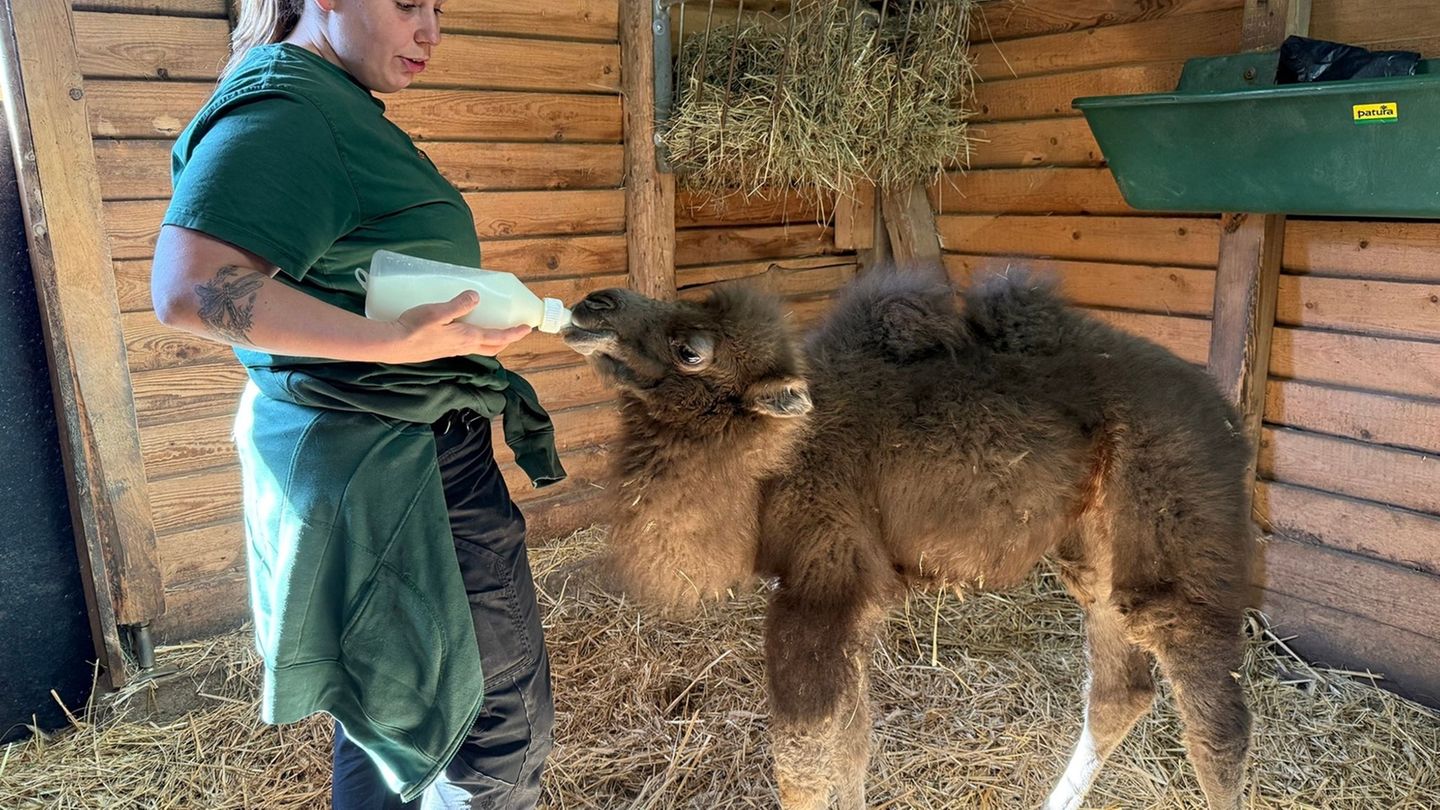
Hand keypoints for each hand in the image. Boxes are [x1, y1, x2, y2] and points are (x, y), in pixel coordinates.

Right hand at [382, 291, 532, 361]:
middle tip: (514, 330)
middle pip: (492, 346)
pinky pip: (467, 346)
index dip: (514, 333)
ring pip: (480, 347)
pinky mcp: (442, 350)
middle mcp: (463, 347)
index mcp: (466, 338)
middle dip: (505, 339)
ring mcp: (452, 351)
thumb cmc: (414, 328)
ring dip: (491, 340)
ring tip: (494, 328)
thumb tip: (476, 296)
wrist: (392, 345)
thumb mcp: (438, 312)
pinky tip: (467, 330)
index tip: (527, 328)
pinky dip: (476, 340)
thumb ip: (458, 304)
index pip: (497, 337)